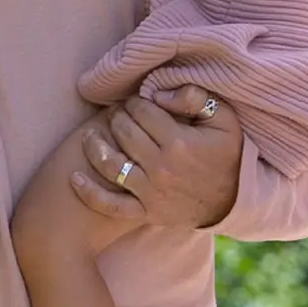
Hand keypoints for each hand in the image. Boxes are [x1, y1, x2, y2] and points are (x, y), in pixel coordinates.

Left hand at [67, 88, 243, 228]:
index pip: (142, 111)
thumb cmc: (227, 156)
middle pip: (123, 132)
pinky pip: (111, 205)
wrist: (233, 202)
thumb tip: (158, 94)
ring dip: (94, 145)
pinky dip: (90, 193)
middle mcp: (162, 167)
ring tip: (90, 135)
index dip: (136, 102)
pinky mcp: (146, 212)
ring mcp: (151, 192)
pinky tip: (74, 178)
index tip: (139, 103)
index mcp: (179, 142)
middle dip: (118, 117)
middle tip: (121, 116)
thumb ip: (195, 97)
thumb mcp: (224, 120)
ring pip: (110, 163)